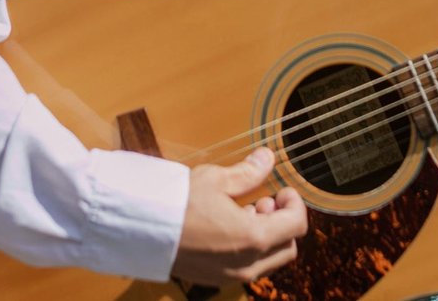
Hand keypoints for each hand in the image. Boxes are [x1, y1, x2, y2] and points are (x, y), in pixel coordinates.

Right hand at [171, 148, 307, 285]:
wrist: (141, 231)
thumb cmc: (178, 203)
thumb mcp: (216, 180)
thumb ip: (248, 172)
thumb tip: (267, 158)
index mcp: (254, 239)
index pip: (296, 225)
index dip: (295, 203)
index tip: (281, 190)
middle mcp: (247, 264)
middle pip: (287, 247)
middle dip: (282, 223)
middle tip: (262, 201)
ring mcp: (230, 276)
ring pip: (269, 261)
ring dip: (266, 237)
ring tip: (242, 212)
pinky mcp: (215, 279)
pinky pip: (246, 267)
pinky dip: (249, 250)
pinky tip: (227, 228)